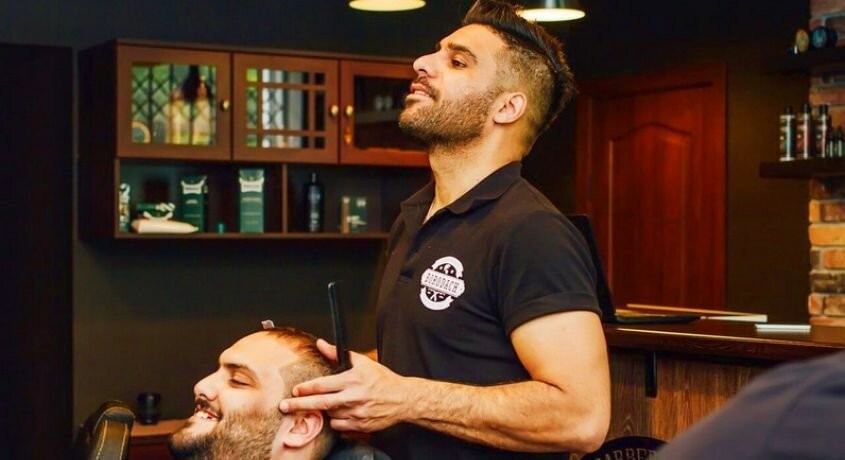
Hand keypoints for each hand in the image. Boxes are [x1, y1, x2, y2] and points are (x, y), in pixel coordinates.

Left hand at [279, 339, 410, 431]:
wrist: (402, 399)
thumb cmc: (382, 379)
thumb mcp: (361, 362)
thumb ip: (337, 354)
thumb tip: (320, 344)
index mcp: (353, 379)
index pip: (323, 385)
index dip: (307, 388)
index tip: (295, 390)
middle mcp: (354, 397)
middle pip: (321, 403)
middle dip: (300, 405)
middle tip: (285, 406)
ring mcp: (357, 413)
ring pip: (330, 415)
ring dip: (324, 411)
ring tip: (329, 404)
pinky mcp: (360, 426)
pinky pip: (339, 426)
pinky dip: (336, 421)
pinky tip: (341, 413)